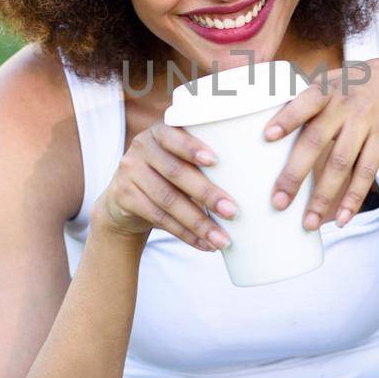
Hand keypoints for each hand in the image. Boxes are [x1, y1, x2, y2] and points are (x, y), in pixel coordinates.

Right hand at [91, 122, 239, 251]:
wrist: (125, 201)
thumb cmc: (168, 176)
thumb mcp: (179, 160)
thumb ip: (204, 161)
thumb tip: (255, 180)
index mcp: (160, 132)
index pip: (174, 136)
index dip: (192, 148)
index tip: (215, 160)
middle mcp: (141, 147)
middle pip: (176, 172)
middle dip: (207, 194)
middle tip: (233, 212)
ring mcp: (129, 171)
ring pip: (168, 200)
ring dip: (199, 223)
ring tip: (223, 239)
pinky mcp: (123, 196)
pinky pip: (158, 218)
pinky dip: (185, 234)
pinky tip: (204, 244)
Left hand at [265, 58, 378, 230]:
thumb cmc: (359, 86)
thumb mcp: (336, 81)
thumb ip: (308, 102)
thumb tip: (268, 131)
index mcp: (327, 89)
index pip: (305, 101)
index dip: (287, 118)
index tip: (268, 136)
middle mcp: (345, 104)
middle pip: (316, 141)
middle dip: (295, 174)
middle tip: (278, 202)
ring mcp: (366, 121)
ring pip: (341, 164)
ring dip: (323, 196)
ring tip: (307, 222)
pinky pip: (367, 172)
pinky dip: (353, 198)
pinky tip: (341, 218)